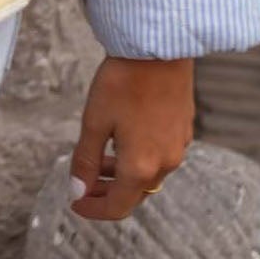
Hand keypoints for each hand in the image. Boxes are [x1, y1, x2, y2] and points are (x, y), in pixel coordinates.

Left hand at [68, 54, 193, 223]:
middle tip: (82, 184)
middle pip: (134, 195)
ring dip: (122, 176)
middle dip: (106, 194)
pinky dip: (139, 160)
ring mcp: (178, 147)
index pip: (117, 207)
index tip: (75, 202)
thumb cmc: (123, 82)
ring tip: (98, 160)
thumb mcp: (94, 123)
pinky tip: (122, 141)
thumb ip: (85, 161)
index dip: (93, 210)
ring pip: (148, 177)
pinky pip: (160, 158)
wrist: (159, 48)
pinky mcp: (183, 131)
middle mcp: (165, 163)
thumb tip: (77, 190)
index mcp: (140, 167)